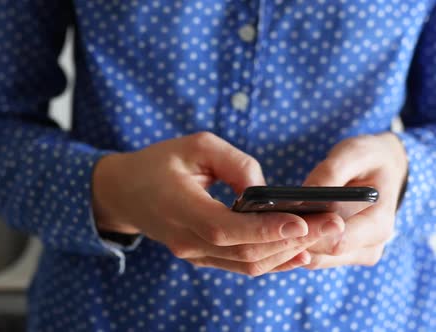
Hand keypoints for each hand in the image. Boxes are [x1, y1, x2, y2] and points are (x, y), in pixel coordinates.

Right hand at [92, 132, 343, 275]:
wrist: (123, 192)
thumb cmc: (159, 162)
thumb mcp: (196, 145)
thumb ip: (235, 164)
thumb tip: (265, 190)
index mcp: (179, 207)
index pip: (227, 228)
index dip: (266, 229)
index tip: (305, 221)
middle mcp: (186, 239)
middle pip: (245, 253)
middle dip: (292, 241)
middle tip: (333, 223)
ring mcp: (192, 253)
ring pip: (246, 265)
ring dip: (286, 253)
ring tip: (323, 235)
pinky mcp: (200, 256)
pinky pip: (239, 265)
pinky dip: (271, 260)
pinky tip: (298, 252)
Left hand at [278, 133, 407, 269]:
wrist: (382, 171)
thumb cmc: (368, 159)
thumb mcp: (354, 154)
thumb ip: (331, 173)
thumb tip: (304, 195)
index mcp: (379, 224)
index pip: (339, 241)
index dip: (308, 232)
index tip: (281, 215)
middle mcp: (369, 247)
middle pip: (321, 255)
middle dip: (292, 238)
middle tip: (263, 217)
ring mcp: (354, 255)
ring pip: (311, 260)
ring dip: (288, 243)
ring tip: (266, 220)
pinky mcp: (340, 255)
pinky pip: (310, 257)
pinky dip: (292, 244)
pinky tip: (274, 226)